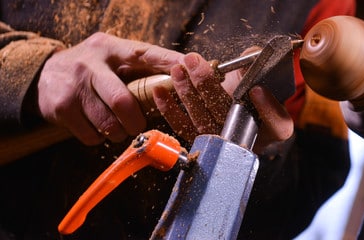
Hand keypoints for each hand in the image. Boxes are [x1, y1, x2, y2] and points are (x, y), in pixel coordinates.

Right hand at [37, 32, 184, 144]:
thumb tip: (181, 82)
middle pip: (123, 102)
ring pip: (108, 123)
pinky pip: (92, 136)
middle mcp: (91, 64)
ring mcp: (74, 86)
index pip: (146, 54)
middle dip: (136, 122)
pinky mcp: (61, 107)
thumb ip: (142, 67)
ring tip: (117, 127)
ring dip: (118, 132)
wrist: (44, 75)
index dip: (168, 64)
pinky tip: (98, 127)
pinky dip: (100, 138)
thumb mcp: (115, 58)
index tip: (186, 73)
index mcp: (112, 49)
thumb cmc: (94, 70)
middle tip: (138, 125)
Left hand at [152, 52, 293, 152]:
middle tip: (194, 62)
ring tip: (177, 71)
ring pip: (204, 122)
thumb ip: (257, 63)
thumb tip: (249, 56)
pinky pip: (184, 129)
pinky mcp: (201, 143)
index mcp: (274, 125)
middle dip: (208, 86)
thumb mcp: (260, 73)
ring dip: (187, 94)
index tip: (256, 89)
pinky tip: (161, 91)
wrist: (237, 102)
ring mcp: (223, 143)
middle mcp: (249, 138)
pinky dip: (169, 110)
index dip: (268, 108)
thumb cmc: (253, 86)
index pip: (278, 123)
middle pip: (229, 116)